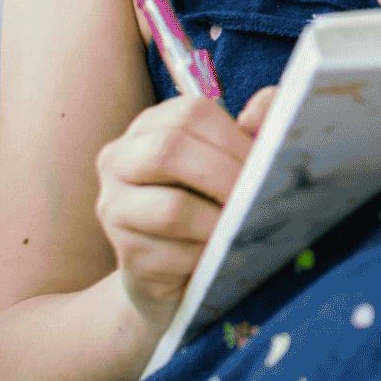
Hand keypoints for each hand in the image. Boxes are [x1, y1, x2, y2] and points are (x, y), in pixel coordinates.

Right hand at [93, 87, 277, 332]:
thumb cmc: (210, 205)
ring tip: (244, 227)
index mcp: (150, 127)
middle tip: (259, 197)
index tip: (266, 163)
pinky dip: (207, 256)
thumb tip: (265, 106)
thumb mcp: (234, 161)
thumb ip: (257, 127)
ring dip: (219, 222)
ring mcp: (114, 209)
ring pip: (170, 209)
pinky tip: (221, 257)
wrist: (175, 274)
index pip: (191, 114)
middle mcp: (119, 160)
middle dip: (226, 176)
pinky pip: (172, 255)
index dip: (236, 138)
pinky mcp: (126, 255)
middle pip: (169, 150)